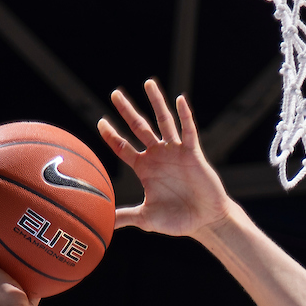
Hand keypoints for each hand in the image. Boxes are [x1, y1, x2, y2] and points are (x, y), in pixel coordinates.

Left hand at [98, 80, 231, 237]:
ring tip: (148, 82)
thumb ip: (126, 217)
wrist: (205, 221)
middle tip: (114, 94)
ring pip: (164, 121)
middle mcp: (158, 156)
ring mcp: (175, 152)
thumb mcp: (147, 218)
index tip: (100, 122)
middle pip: (139, 127)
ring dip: (156, 102)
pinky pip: (188, 131)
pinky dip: (185, 115)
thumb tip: (104, 223)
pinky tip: (180, 100)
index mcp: (145, 169)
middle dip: (127, 110)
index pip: (123, 147)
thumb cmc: (178, 221)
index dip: (111, 135)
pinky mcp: (192, 153)